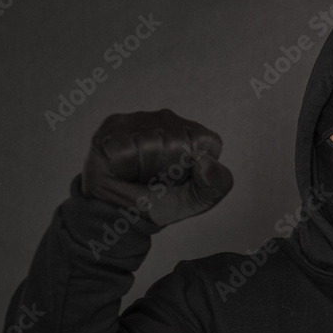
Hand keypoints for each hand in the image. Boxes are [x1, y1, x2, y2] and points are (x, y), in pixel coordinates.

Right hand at [81, 109, 232, 225]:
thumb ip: (218, 183)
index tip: (181, 178)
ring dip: (143, 170)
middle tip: (157, 178)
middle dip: (166, 171)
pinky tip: (123, 168)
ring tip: (140, 173)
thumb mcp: (198, 200)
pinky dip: (123, 168)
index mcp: (196, 135)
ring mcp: (141, 119)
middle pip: (176, 144)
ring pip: (149, 144)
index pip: (205, 142)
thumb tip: (206, 160)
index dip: (192, 168)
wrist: (122, 213)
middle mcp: (171, 120)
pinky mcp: (114, 125)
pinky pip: (124, 150)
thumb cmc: (161, 201)